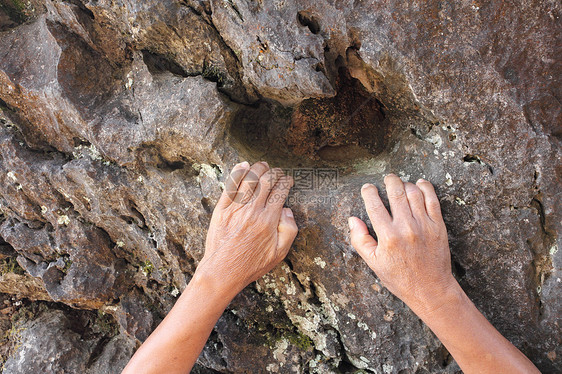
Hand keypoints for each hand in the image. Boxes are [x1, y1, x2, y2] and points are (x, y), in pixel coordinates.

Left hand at [196, 161, 297, 295]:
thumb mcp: (279, 254)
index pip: (280, 192)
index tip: (288, 180)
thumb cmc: (252, 265)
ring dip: (258, 168)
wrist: (223, 272)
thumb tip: (287, 210)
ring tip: (263, 165)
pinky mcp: (221, 210)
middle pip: (266, 182)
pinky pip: (229, 186)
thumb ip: (289, 230)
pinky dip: (237, 173)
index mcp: (268, 221)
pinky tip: (243, 165)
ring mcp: (235, 209)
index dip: (286, 182)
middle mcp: (252, 211)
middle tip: (277, 171)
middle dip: (275, 172)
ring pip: (249, 180)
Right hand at [348, 174, 455, 312]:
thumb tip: (352, 220)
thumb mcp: (374, 263)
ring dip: (406, 184)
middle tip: (387, 178)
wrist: (431, 289)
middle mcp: (406, 228)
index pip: (375, 205)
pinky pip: (432, 199)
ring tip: (401, 184)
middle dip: (390, 181)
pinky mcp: (438, 226)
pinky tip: (419, 184)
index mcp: (388, 237)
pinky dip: (426, 188)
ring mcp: (424, 225)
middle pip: (396, 193)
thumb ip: (360, 240)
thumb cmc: (400, 278)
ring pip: (414, 193)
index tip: (368, 188)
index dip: (369, 191)